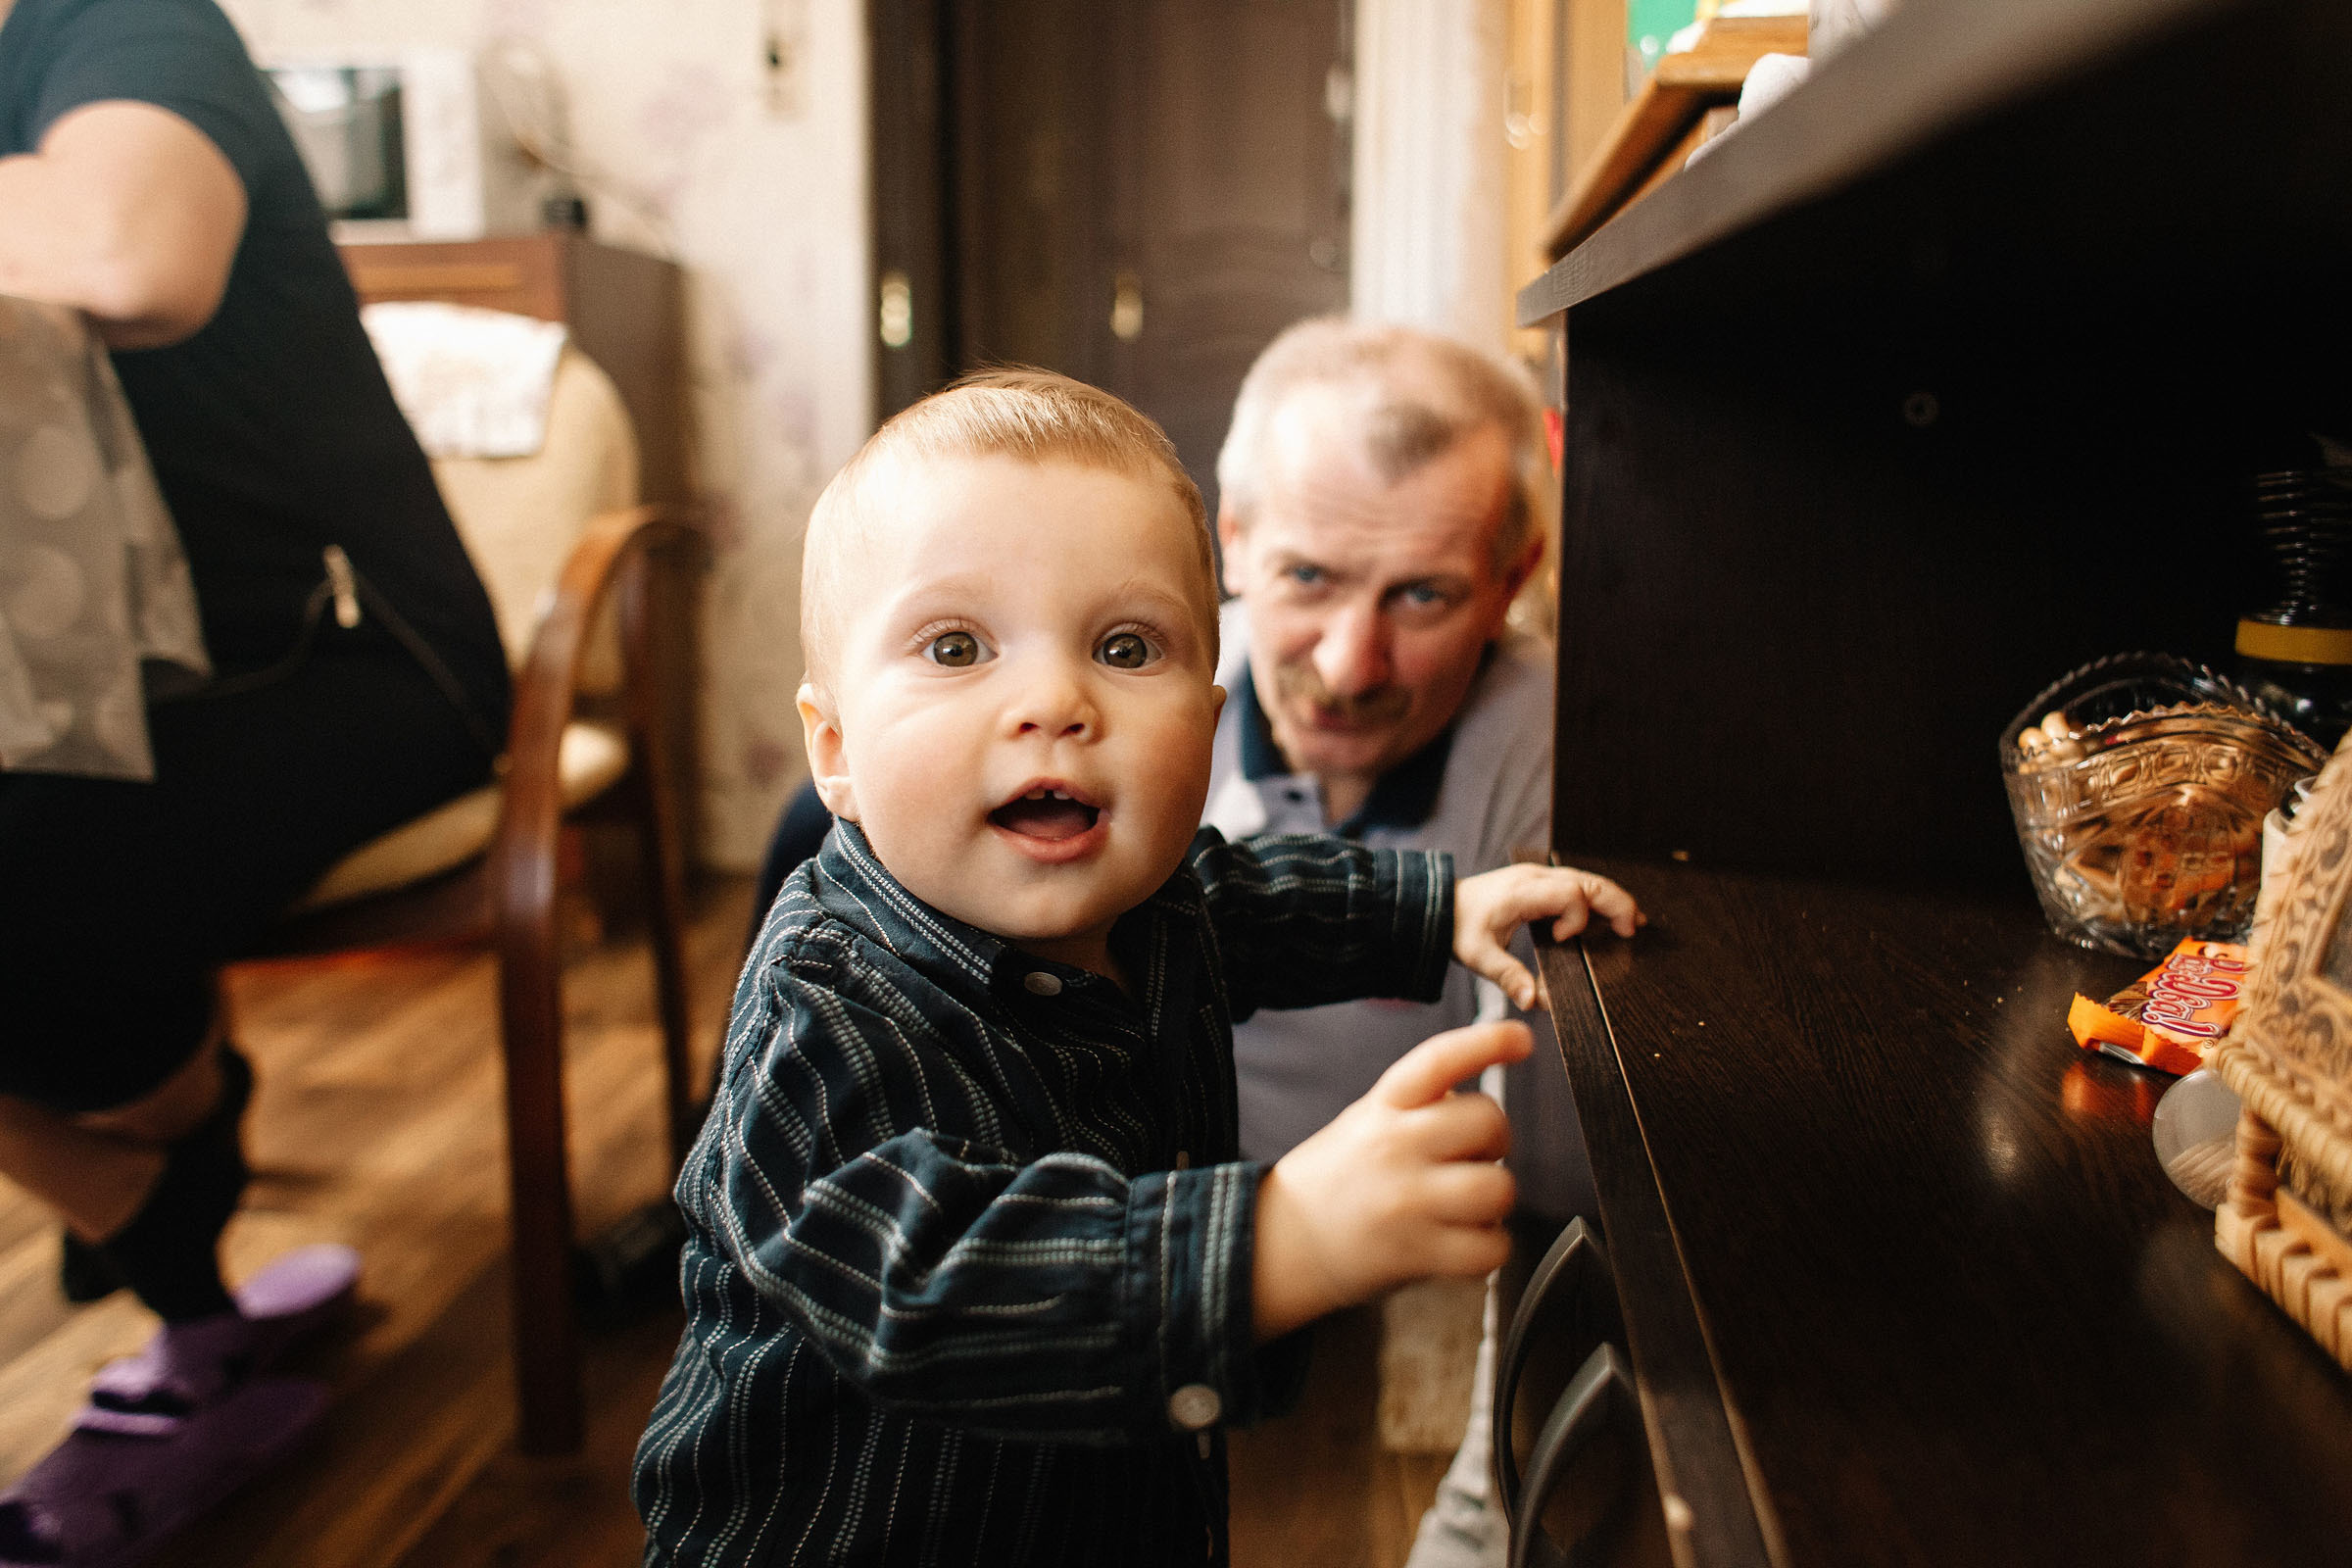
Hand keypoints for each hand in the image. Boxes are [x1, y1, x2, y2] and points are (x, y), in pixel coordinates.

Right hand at [1252, 1020, 1530, 1341]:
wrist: (1283, 1242)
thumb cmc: (1337, 1178)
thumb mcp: (1366, 1120)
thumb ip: (1420, 1107)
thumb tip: (1482, 1111)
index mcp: (1382, 1107)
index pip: (1438, 1060)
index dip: (1487, 1043)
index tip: (1521, 1038)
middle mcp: (1394, 1147)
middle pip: (1488, 1122)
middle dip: (1495, 1140)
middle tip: (1473, 1156)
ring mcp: (1407, 1201)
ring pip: (1498, 1187)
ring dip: (1494, 1198)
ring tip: (1466, 1204)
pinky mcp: (1417, 1253)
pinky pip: (1491, 1247)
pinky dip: (1489, 1247)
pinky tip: (1464, 1241)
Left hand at [1453, 864, 1641, 1010]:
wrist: (1439, 906)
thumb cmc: (1458, 929)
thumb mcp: (1479, 957)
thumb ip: (1508, 976)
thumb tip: (1534, 1002)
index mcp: (1521, 892)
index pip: (1569, 893)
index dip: (1576, 918)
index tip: (1562, 940)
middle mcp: (1534, 878)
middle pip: (1587, 881)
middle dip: (1615, 903)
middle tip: (1632, 930)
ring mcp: (1537, 876)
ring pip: (1586, 878)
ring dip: (1611, 898)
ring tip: (1632, 922)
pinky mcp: (1538, 882)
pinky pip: (1576, 883)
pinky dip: (1596, 897)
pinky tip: (1610, 915)